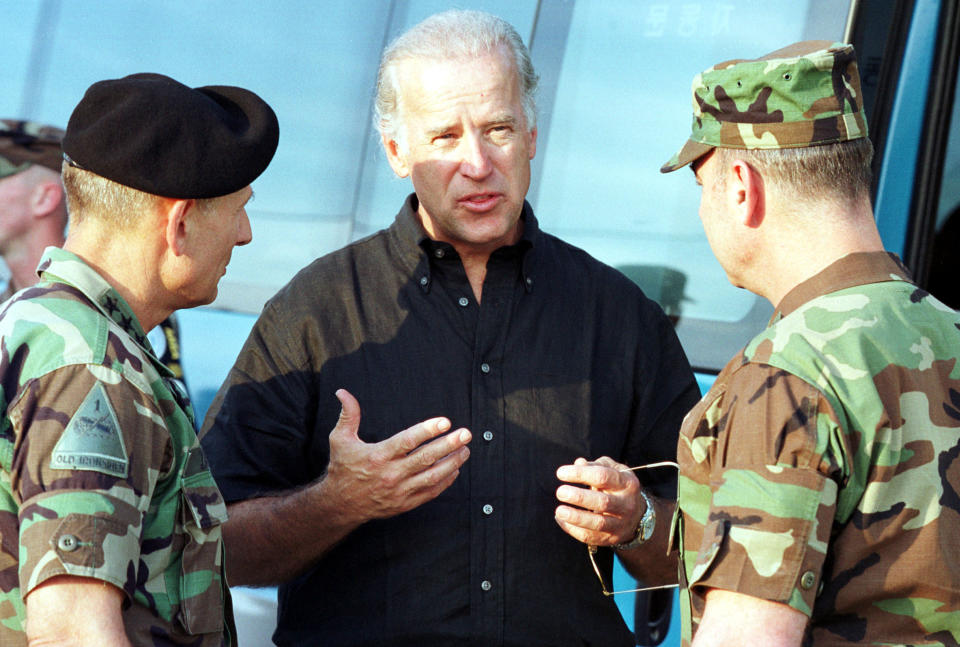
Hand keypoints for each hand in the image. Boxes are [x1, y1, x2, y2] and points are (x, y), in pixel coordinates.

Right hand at [325, 389, 470, 524]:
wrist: (340, 505)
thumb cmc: (342, 468)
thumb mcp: (340, 439)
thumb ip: (348, 415)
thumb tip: (343, 392)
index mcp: (377, 456)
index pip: (407, 441)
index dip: (427, 430)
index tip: (445, 422)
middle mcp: (390, 474)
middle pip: (426, 458)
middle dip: (449, 445)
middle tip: (466, 433)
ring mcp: (399, 491)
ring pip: (432, 476)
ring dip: (452, 463)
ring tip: (466, 449)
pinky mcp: (405, 504)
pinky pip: (430, 492)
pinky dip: (445, 481)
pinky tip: (455, 469)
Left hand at [554, 456, 643, 546]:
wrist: (636, 515)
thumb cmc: (617, 486)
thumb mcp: (613, 470)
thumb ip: (595, 465)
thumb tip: (578, 464)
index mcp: (627, 483)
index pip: (602, 477)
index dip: (580, 474)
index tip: (560, 473)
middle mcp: (627, 504)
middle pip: (603, 502)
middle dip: (579, 497)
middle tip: (560, 492)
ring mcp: (620, 523)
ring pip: (598, 523)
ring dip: (576, 518)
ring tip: (559, 511)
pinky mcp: (611, 538)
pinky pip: (590, 537)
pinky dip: (572, 529)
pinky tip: (561, 520)